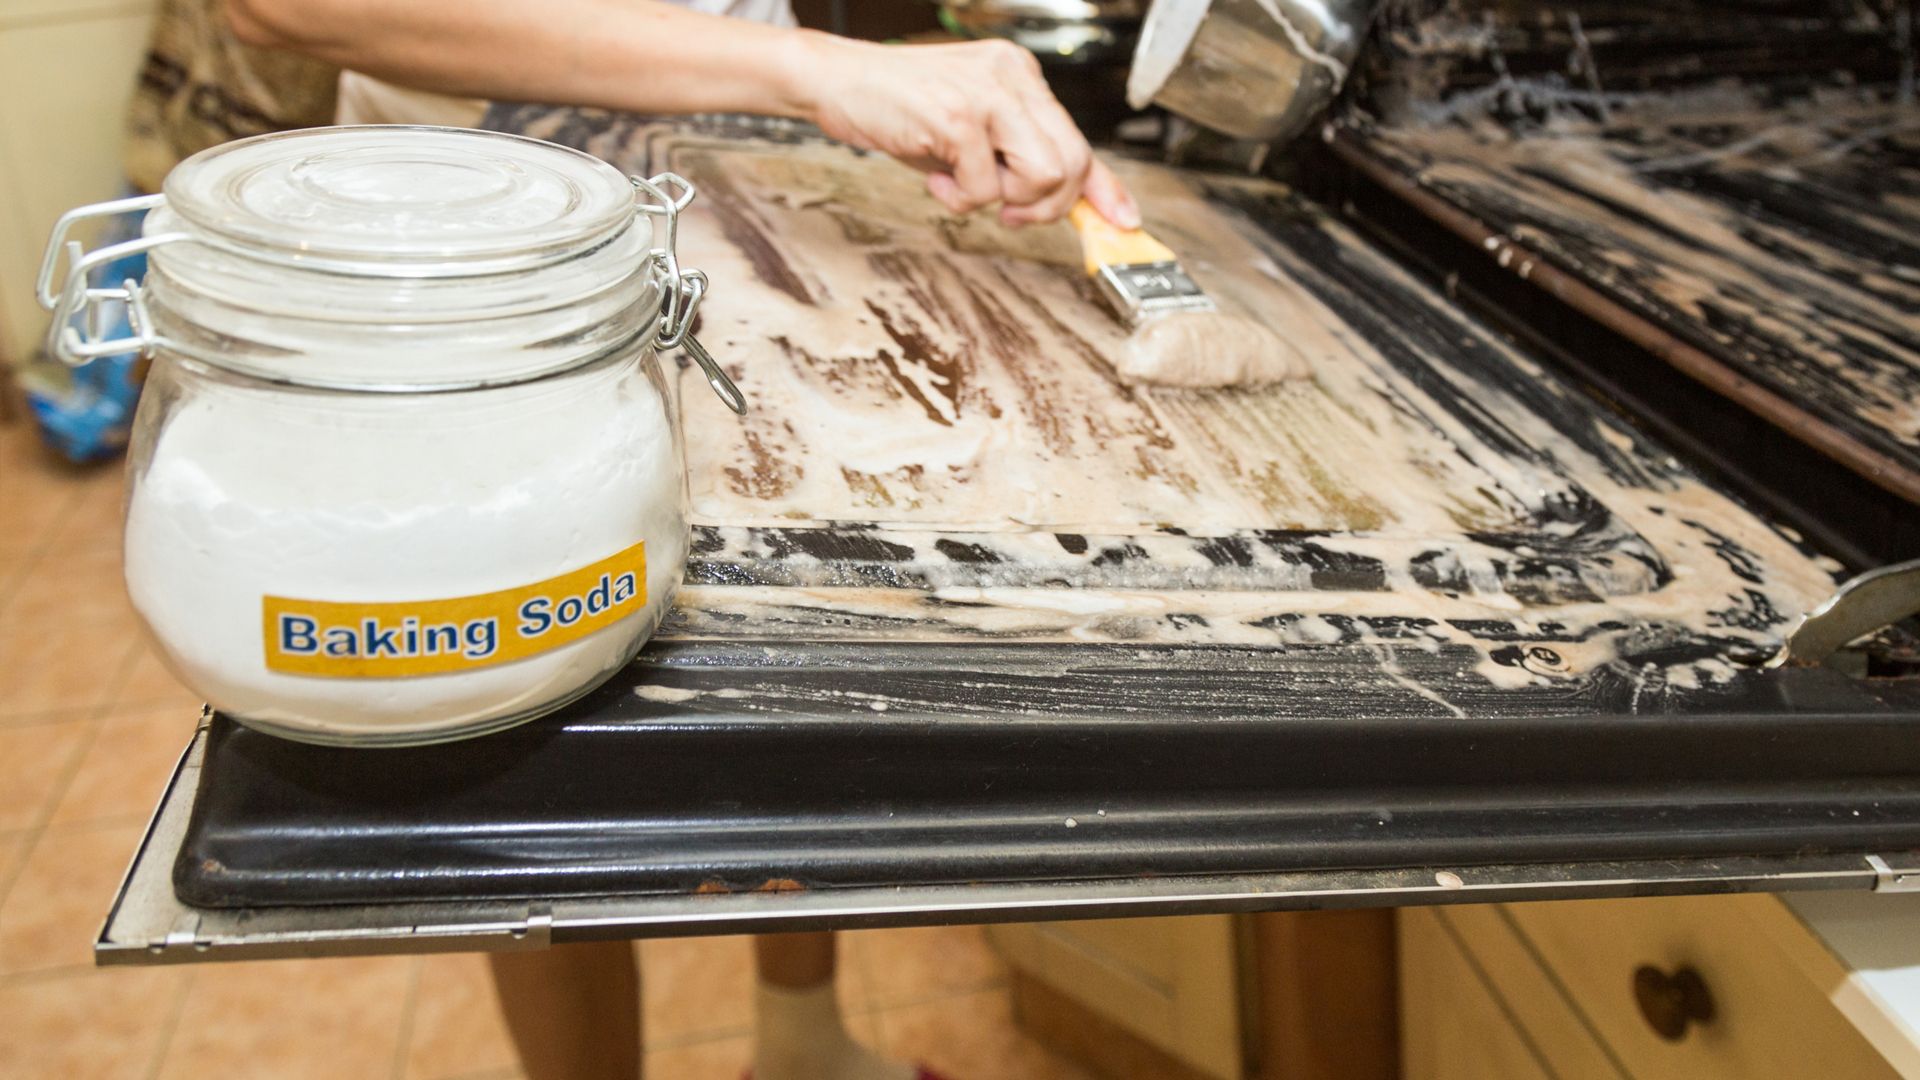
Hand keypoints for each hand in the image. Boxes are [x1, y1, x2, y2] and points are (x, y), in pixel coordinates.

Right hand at [802, 36, 1139, 228]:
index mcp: (1021, 76)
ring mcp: (988, 94)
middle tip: (1007, 210)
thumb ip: (1012, 156)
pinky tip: (935, 175)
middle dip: (1045, 205)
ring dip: (1003, 200)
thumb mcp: (968, 130)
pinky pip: (986, 188)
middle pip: (1072, 162)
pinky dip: (959, 199)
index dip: (1105, 187)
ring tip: (962, 184)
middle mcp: (1013, 77)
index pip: (1079, 137)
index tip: (1124, 221)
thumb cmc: (898, 106)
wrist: (837, 80)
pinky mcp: (958, 116)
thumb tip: (1057, 202)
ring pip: (1044, 175)